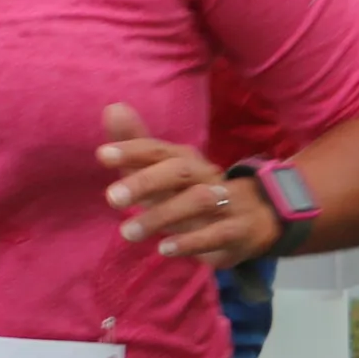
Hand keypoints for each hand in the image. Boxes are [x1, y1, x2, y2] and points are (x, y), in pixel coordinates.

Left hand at [97, 105, 276, 268]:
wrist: (255, 218)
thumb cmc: (195, 193)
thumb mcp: (165, 173)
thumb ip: (138, 147)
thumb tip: (112, 108)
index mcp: (185, 161)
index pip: (159, 150)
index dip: (133, 149)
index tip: (102, 154)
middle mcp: (205, 176)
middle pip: (179, 170)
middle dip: (146, 181)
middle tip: (112, 197)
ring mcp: (225, 202)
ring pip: (198, 201)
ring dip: (162, 215)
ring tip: (128, 232)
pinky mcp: (238, 231)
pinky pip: (218, 234)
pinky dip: (192, 242)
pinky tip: (165, 249)